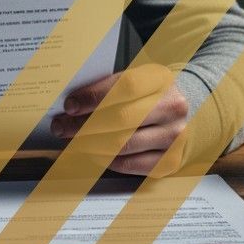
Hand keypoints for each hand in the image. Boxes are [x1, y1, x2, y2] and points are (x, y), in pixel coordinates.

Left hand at [50, 64, 187, 176]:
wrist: (182, 115)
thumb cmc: (148, 95)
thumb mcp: (135, 80)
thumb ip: (108, 88)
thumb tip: (71, 106)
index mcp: (160, 79)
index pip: (124, 87)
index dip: (93, 97)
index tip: (69, 106)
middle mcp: (172, 107)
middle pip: (120, 118)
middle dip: (83, 125)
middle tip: (60, 127)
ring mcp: (174, 136)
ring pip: (123, 144)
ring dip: (89, 144)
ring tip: (71, 141)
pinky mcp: (170, 160)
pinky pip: (130, 164)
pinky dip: (105, 160)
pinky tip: (91, 153)